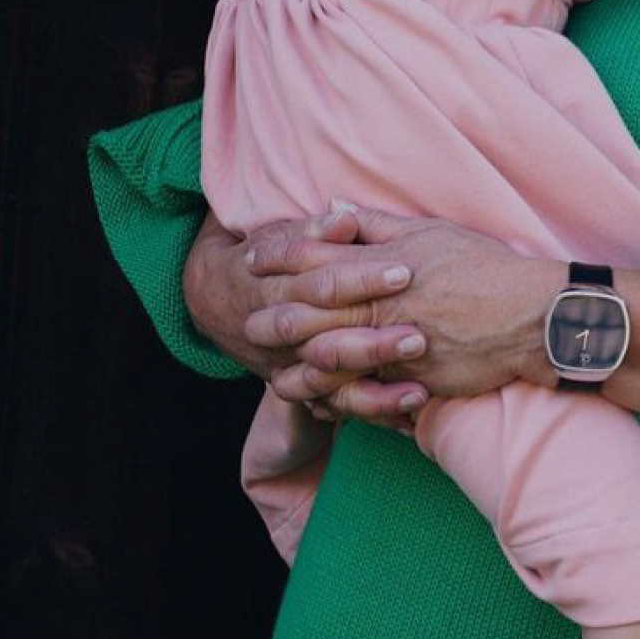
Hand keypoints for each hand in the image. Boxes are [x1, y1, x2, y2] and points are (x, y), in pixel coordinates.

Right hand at [184, 206, 425, 425]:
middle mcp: (282, 338)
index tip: (405, 272)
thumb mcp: (286, 237)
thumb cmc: (271, 258)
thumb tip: (345, 218)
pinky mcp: (302, 393)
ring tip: (419, 393)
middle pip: (326, 346)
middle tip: (420, 338)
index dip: (362, 278)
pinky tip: (410, 420)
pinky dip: (371, 417)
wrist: (219, 297)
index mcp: (280, 290)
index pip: (322, 286)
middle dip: (371, 345)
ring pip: (329, 390)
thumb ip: (317, 230)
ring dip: (373, 395)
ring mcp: (289, 370)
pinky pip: (335, 413)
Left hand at [253, 204, 565, 408]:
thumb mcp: (434, 233)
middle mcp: (382, 303)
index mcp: (385, 263)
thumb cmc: (487, 269)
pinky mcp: (411, 379)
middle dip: (272, 314)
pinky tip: (318, 397)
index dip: (278, 255)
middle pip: (309, 310)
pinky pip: (362, 390)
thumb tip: (335, 210)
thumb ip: (379, 225)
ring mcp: (394, 344)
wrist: (534, 317)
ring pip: (328, 355)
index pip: (316, 255)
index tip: (253, 257)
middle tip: (246, 319)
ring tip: (272, 366)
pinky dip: (335, 394)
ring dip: (295, 361)